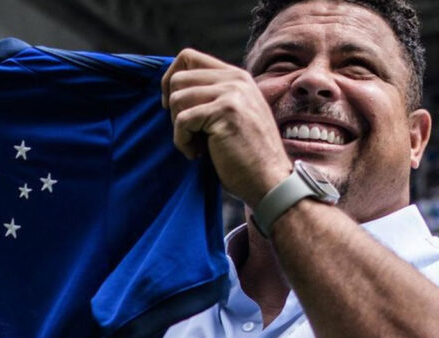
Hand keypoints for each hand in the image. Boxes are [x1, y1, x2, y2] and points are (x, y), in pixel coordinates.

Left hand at [162, 48, 291, 207]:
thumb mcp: (229, 115)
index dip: (170, 80)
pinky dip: (182, 142)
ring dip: (178, 128)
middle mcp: (235, 79)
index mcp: (235, 77)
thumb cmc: (243, 154)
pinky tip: (197, 154)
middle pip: (177, 79)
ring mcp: (232, 93)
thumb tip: (170, 87)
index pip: (188, 57)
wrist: (269, 179)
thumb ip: (209, 96)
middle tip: (189, 133)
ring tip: (196, 145)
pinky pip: (182, 120)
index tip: (172, 107)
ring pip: (177, 99)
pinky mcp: (226, 112)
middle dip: (173, 110)